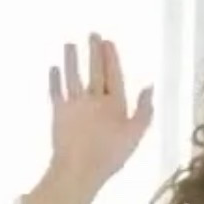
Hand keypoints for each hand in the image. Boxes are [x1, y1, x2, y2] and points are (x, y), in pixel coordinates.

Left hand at [48, 33, 153, 187]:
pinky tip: (54, 68)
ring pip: (73, 75)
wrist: (78, 169)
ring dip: (71, 58)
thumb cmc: (110, 156)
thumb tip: (149, 87)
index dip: (111, 58)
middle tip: (92, 34)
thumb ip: (144, 111)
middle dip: (94, 51)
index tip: (108, 42)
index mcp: (114, 103)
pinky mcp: (58, 112)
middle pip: (94, 70)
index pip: (113, 75)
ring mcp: (74, 103)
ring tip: (70, 44)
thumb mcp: (135, 136)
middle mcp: (94, 98)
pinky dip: (55, 79)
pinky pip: (56, 91)